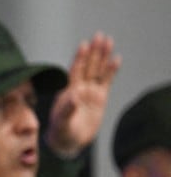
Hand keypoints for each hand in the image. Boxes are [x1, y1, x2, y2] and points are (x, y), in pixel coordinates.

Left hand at [45, 32, 120, 156]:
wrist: (67, 141)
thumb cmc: (60, 132)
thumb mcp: (61, 123)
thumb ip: (67, 110)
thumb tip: (73, 97)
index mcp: (68, 91)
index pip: (75, 70)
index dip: (80, 58)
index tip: (84, 44)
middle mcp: (79, 88)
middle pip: (89, 66)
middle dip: (94, 51)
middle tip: (100, 35)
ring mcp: (90, 92)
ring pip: (98, 70)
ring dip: (103, 56)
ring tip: (109, 41)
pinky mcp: (100, 98)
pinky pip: (106, 81)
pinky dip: (111, 70)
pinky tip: (116, 59)